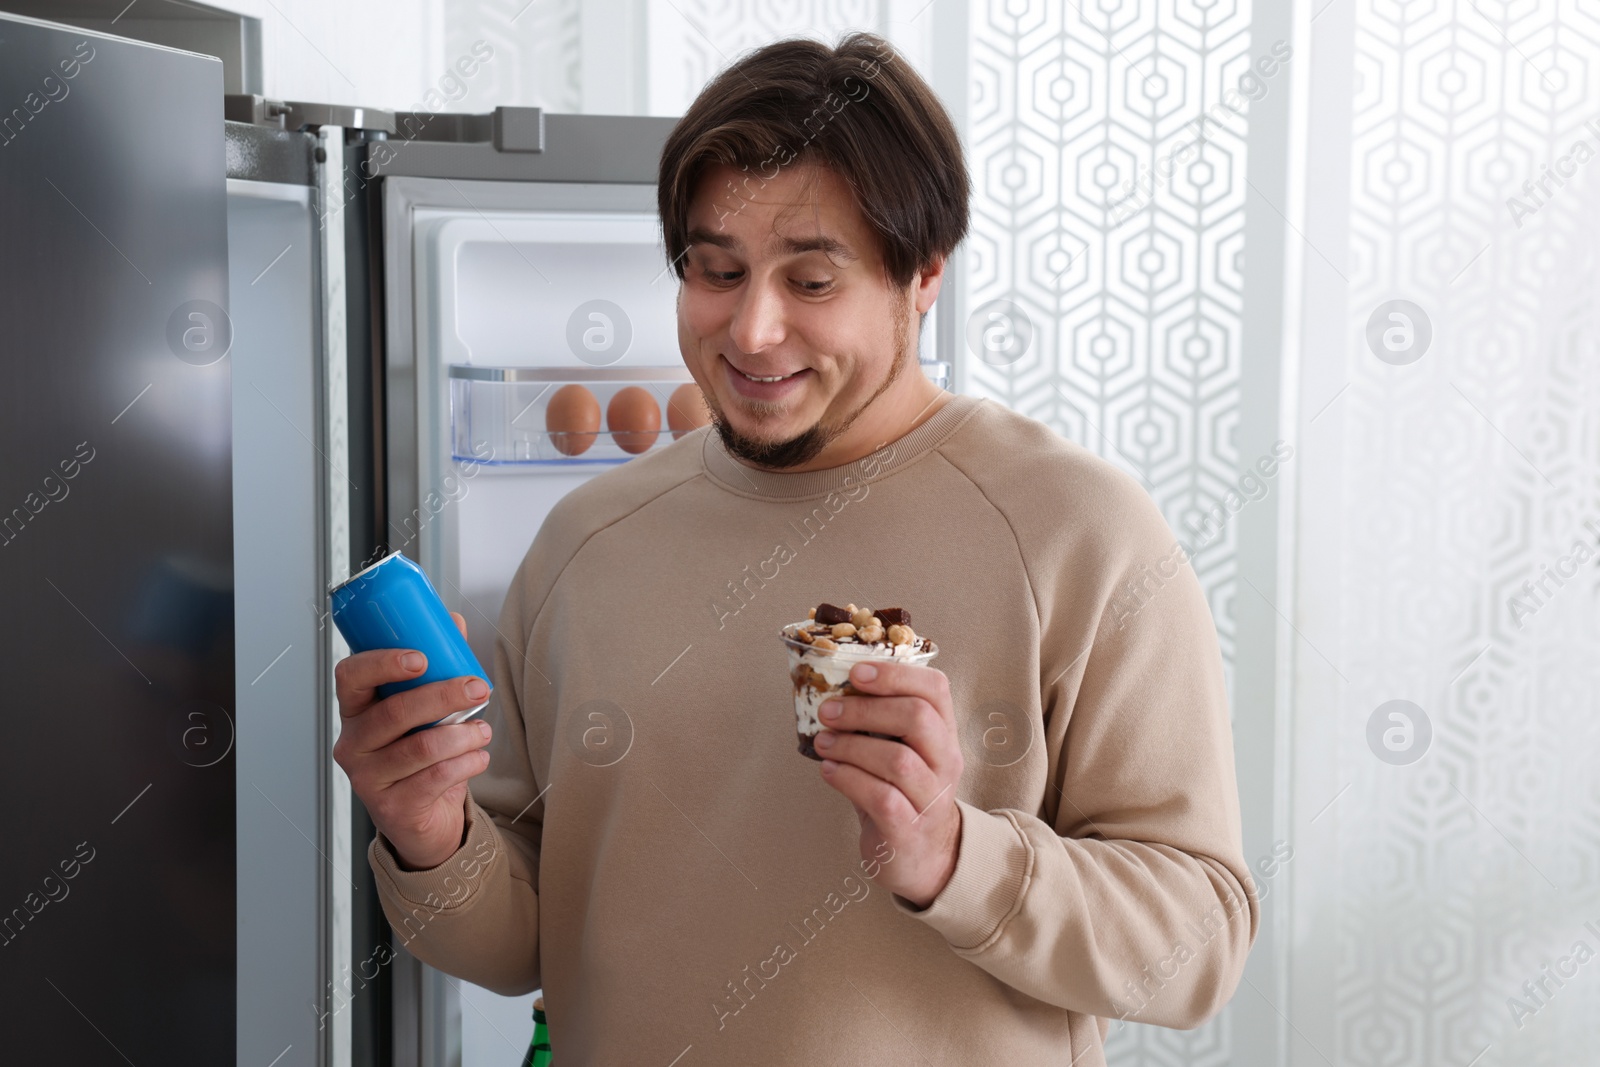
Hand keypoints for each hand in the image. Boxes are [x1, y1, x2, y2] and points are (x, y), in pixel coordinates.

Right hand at [332, 612, 492, 870]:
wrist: (423, 817)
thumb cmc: (420, 756)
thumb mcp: (424, 711)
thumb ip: (437, 668)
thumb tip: (454, 622)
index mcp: (356, 710)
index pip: (350, 677)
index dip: (382, 663)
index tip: (421, 657)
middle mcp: (354, 744)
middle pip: (394, 713)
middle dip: (443, 696)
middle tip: (477, 688)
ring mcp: (369, 778)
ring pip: (419, 748)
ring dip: (462, 734)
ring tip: (484, 730)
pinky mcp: (393, 807)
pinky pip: (435, 779)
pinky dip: (466, 763)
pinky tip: (479, 756)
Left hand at [814, 660, 962, 907]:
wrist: (922, 858)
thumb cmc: (902, 794)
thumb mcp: (901, 752)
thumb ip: (879, 723)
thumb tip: (829, 690)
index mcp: (944, 734)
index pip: (935, 689)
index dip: (895, 674)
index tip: (855, 673)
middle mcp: (946, 763)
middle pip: (917, 718)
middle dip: (865, 709)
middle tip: (828, 711)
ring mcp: (931, 798)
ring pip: (897, 760)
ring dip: (850, 746)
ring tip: (823, 743)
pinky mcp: (909, 830)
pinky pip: (880, 797)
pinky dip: (847, 779)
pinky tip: (829, 771)